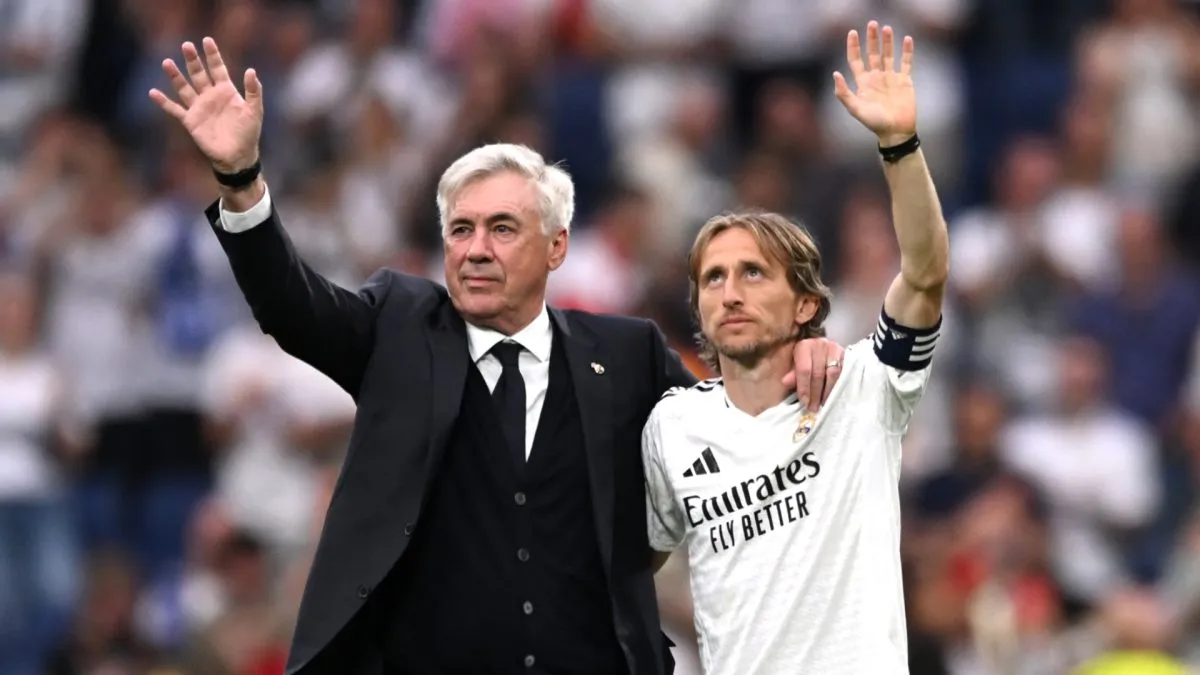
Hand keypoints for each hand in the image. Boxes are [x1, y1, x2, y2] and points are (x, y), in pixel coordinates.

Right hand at [148, 38, 262, 173]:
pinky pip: (174, 109)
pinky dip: (164, 102)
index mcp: (226, 91)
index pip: (218, 69)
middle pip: (199, 74)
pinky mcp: (190, 121)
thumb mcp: (255, 111)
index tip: (207, 40)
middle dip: (193, 60)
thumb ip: (254, 91)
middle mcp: (210, 96)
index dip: (213, 55)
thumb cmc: (248, 133)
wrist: (238, 156)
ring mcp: (199, 108)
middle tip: (186, 45)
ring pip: (184, 87)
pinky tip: (153, 92)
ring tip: (167, 62)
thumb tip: (251, 71)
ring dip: (175, 76)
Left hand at [782, 337, 844, 411]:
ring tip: (823, 404)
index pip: (804, 370)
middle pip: (818, 373)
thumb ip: (793, 375)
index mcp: (804, 346)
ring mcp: (835, 349)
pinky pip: (844, 373)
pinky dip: (838, 386)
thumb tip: (786, 382)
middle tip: (814, 408)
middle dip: (816, 393)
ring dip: (828, 392)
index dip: (804, 388)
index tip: (805, 402)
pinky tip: (834, 396)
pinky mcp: (846, 355)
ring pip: (833, 374)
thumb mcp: (796, 365)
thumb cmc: (806, 359)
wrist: (822, 348)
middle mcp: (820, 345)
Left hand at [833, 21, 917, 146]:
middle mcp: (876, 78)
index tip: (852, 32)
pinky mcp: (904, 81)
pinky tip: (906, 39)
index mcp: (863, 83)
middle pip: (872, 54)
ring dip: (887, 42)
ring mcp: (890, 78)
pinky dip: (907, 51)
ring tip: (886, 28)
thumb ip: (844, 93)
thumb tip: (835, 73)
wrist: (896, 132)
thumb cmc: (874, 123)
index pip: (855, 60)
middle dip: (871, 39)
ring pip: (888, 55)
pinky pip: (906, 62)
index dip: (853, 46)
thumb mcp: (856, 109)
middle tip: (872, 23)